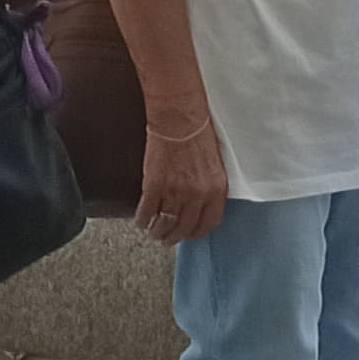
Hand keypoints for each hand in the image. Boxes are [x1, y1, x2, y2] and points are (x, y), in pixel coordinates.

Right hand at [136, 122, 231, 244]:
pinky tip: (141, 221)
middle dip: (174, 237)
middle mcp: (198, 195)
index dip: (197, 233)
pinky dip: (142, 220)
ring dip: (157, 232)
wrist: (179, 119)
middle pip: (185, 228)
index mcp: (217, 189)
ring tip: (154, 233)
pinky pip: (147, 212)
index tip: (190, 235)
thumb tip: (202, 206)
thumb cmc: (198, 135)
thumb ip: (211, 188)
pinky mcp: (154, 185)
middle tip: (167, 240)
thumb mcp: (216, 166)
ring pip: (165, 224)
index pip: (209, 223)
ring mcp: (175, 192)